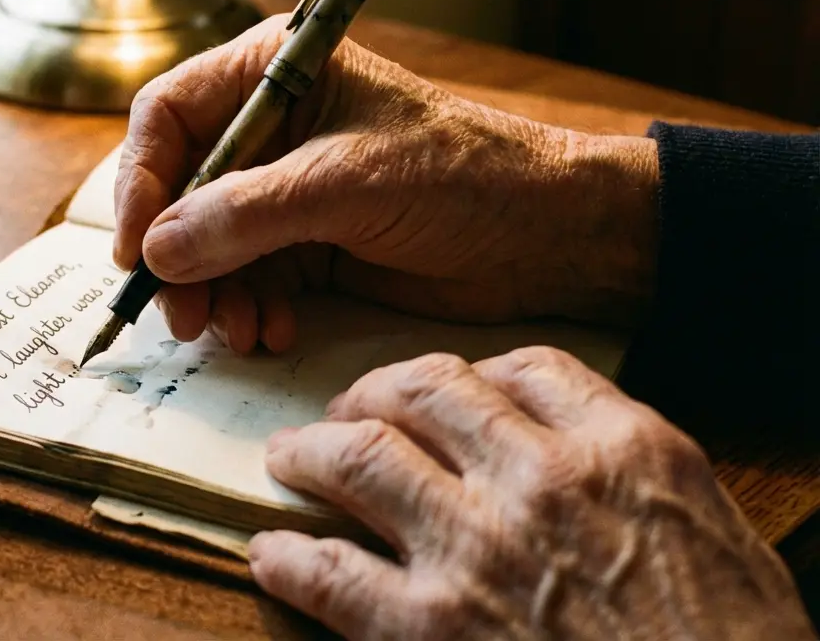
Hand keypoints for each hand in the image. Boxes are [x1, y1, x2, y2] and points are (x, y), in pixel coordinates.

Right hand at [113, 15, 659, 352]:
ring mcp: (287, 190)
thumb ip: (246, 215)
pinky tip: (270, 331)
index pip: (169, 116)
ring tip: (235, 331)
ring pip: (207, 245)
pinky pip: (247, 279)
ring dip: (212, 294)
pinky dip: (248, 309)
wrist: (550, 236)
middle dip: (176, 256)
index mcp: (275, 73)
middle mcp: (270, 129)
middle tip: (183, 314)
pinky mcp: (307, 244)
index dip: (142, 182)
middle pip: (179, 190)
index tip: (136, 248)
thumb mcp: (347, 184)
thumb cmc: (467, 175)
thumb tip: (156, 250)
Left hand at [248, 346, 814, 639]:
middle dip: (373, 392)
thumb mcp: (711, 532)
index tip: (444, 387)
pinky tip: (273, 553)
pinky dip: (290, 557)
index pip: (524, 369)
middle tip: (348, 409)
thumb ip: (635, 477)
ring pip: (361, 458)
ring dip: (312, 451)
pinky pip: (331, 572)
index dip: (470, 371)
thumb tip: (577, 451)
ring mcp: (477, 550)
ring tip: (290, 456)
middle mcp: (541, 481)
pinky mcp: (427, 629)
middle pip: (426, 392)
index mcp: (623, 450)